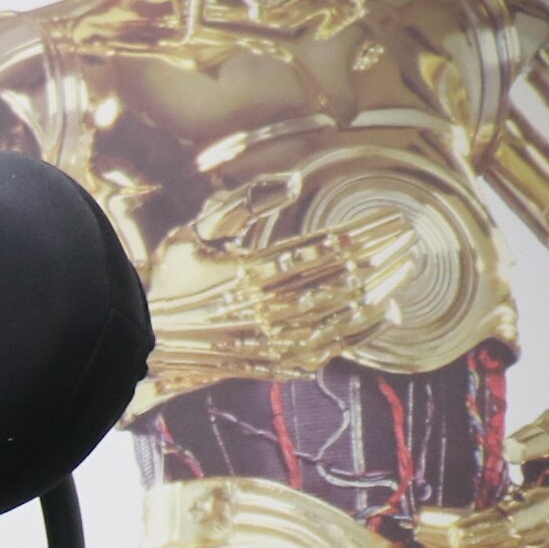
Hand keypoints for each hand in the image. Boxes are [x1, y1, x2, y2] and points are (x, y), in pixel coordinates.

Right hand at [138, 199, 423, 395]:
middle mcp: (262, 310)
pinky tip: (382, 315)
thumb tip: (294, 181)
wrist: (137, 341)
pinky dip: (358, 334)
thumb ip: (245, 203)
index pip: (324, 249)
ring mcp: (267, 342)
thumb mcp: (194, 230)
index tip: (394, 218)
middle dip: (382, 257)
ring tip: (405, 271)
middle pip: (341, 282)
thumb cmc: (165, 280)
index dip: (365, 233)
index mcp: (247, 272)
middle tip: (411, 239)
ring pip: (340, 317)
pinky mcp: (268, 365)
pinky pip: (326, 351)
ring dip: (379, 292)